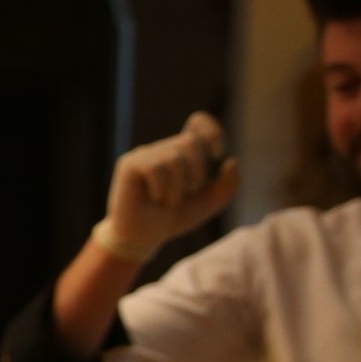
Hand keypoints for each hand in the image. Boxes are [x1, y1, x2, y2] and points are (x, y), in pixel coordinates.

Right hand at [98, 112, 238, 261]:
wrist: (143, 238)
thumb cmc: (174, 219)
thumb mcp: (209, 203)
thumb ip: (227, 185)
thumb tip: (231, 160)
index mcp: (182, 153)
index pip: (198, 123)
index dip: (212, 131)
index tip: (217, 153)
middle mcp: (162, 149)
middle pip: (190, 142)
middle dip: (197, 171)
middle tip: (187, 193)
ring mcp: (144, 155)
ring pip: (174, 157)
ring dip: (178, 188)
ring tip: (167, 202)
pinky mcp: (129, 164)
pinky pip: (155, 168)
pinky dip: (161, 189)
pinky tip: (154, 199)